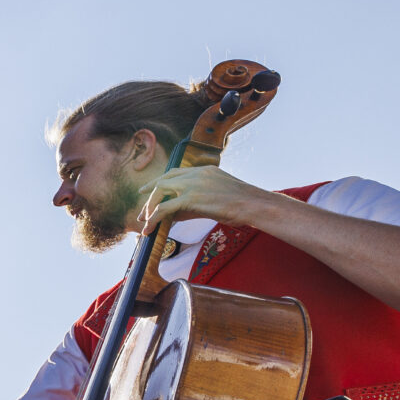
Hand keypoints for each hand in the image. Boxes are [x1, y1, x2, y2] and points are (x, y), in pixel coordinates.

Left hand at [137, 165, 270, 234]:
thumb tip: (175, 216)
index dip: (161, 182)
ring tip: (144, 222)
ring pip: (160, 191)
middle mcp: (196, 173)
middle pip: (164, 180)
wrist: (255, 204)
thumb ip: (194, 204)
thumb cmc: (242, 206)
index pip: (176, 173)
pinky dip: (153, 218)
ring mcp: (193, 183)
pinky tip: (149, 229)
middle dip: (150, 194)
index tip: (150, 191)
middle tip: (143, 211)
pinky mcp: (192, 197)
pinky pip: (165, 207)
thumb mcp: (216, 200)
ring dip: (150, 207)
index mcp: (204, 170)